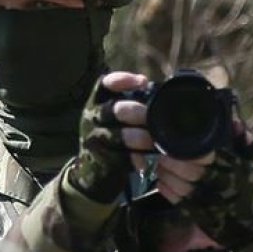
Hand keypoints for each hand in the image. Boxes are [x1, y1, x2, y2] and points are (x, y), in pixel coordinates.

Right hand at [68, 72, 162, 201]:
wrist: (91, 171)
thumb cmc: (112, 138)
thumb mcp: (114, 118)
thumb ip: (132, 106)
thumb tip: (161, 95)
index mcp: (96, 103)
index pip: (105, 84)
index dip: (123, 80)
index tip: (143, 82)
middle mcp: (92, 118)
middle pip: (116, 109)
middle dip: (138, 113)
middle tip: (152, 117)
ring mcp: (94, 139)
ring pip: (121, 135)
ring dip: (141, 138)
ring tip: (153, 142)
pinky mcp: (101, 159)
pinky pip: (122, 157)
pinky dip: (135, 159)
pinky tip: (142, 161)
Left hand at [172, 120, 252, 250]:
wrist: (250, 221)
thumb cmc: (248, 185)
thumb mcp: (252, 161)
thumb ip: (243, 140)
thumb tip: (234, 121)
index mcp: (231, 168)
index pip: (205, 156)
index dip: (189, 149)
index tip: (178, 141)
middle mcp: (217, 183)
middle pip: (189, 171)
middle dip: (172, 161)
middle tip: (163, 153)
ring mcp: (205, 199)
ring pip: (179, 185)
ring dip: (166, 173)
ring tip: (161, 165)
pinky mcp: (195, 212)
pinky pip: (175, 199)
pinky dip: (165, 188)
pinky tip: (162, 179)